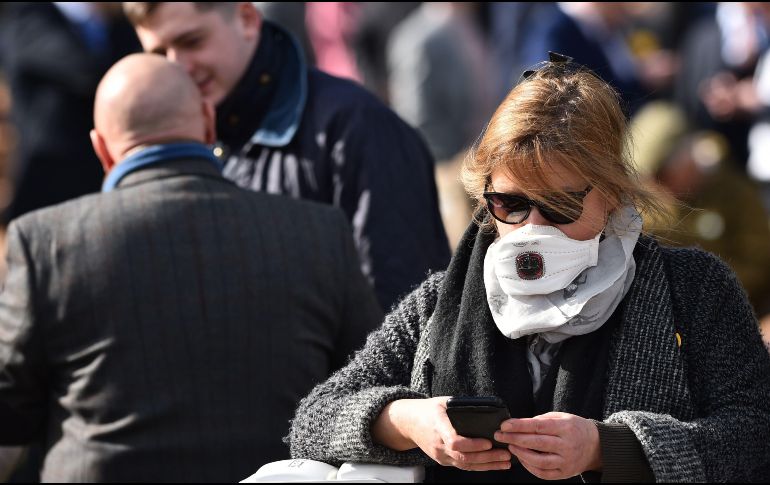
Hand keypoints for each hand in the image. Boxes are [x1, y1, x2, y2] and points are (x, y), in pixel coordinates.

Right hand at [372, 397, 511, 471]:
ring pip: (465, 465)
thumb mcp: (442, 402)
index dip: (472, 445)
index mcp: (438, 426)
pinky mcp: (442, 460)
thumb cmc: (427, 410)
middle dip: (487, 457)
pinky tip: (493, 464)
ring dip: (487, 465)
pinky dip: (479, 466)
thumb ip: (460, 405)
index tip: (488, 442)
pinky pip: (462, 466)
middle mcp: (438, 444)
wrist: (408, 423)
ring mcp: (440, 455)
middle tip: (505, 454)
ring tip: (505, 462)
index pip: (454, 441)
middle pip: (464, 457)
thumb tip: (485, 407)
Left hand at [494, 412, 600, 479]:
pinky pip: (543, 473)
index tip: (504, 425)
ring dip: (520, 454)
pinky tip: (521, 458)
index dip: (519, 426)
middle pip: (536, 443)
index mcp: (566, 428)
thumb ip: (541, 420)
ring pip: (538, 461)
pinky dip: (529, 467)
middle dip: (514, 439)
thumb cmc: (574, 428)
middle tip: (499, 435)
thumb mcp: (562, 417)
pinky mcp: (565, 473)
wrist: (596, 446)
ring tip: (510, 446)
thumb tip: (519, 424)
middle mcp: (567, 445)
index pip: (538, 426)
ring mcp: (566, 461)